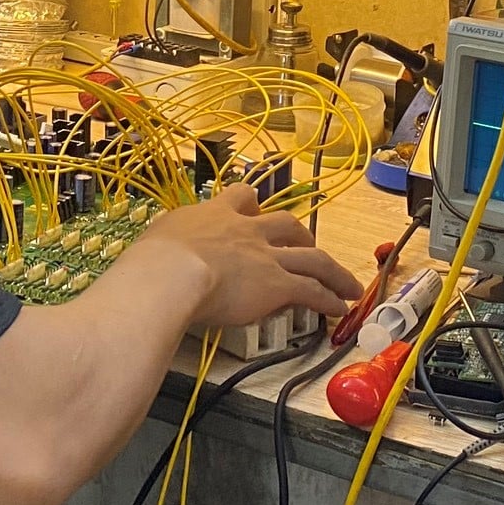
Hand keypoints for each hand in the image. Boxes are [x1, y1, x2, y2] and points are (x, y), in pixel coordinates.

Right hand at [134, 185, 362, 330]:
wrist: (170, 275)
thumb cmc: (154, 259)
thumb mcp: (161, 235)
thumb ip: (172, 240)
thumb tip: (162, 253)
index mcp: (216, 214)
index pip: (241, 197)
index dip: (251, 203)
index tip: (255, 208)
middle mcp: (247, 230)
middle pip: (287, 224)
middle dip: (302, 236)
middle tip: (309, 246)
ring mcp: (267, 256)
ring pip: (312, 258)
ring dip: (334, 272)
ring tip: (349, 285)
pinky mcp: (278, 284)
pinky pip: (312, 290)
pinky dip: (329, 298)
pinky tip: (338, 307)